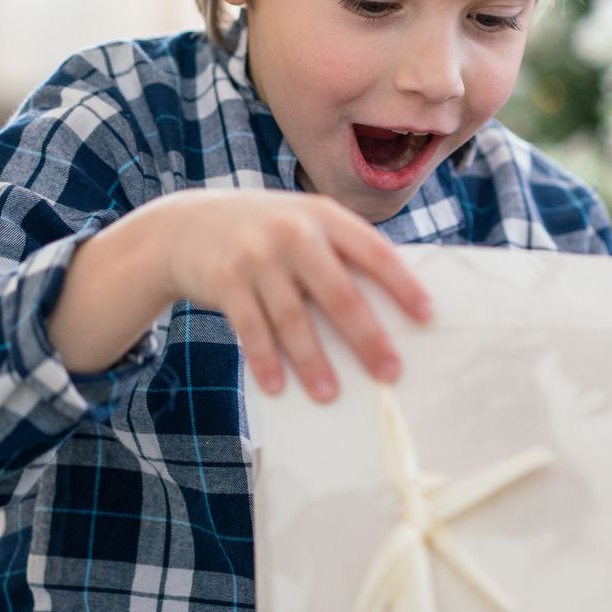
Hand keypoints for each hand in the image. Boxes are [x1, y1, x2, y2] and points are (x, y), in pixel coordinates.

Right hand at [145, 188, 432, 401]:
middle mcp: (293, 232)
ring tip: (330, 394)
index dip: (402, 284)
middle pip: (339, 293)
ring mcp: (256, 256)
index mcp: (324, 216)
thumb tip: (389, 311)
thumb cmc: (264, 232)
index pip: (374, 251)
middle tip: (389, 373)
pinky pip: (251, 329)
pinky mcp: (225, 280)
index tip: (427, 315)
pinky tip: (279, 387)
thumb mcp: (302, 224)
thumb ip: (338, 253)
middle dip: (367, 337)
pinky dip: (266, 361)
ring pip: (293, 318)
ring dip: (313, 361)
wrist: (184, 224)